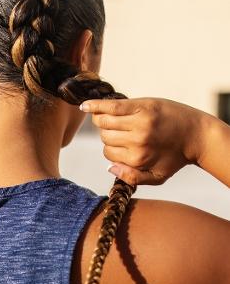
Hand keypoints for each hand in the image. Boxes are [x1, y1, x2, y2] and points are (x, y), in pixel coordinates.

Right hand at [80, 97, 203, 185]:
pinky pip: (111, 106)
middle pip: (104, 137)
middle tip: (123, 132)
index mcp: (138, 159)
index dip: (112, 150)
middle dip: (108, 136)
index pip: (108, 153)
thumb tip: (109, 167)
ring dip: (102, 121)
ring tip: (111, 120)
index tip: (124, 146)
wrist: (197, 134)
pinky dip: (96, 105)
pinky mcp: (142, 106)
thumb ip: (132, 178)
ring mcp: (139, 122)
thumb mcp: (157, 177)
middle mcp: (137, 141)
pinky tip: (85, 105)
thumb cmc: (176, 157)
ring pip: (104, 122)